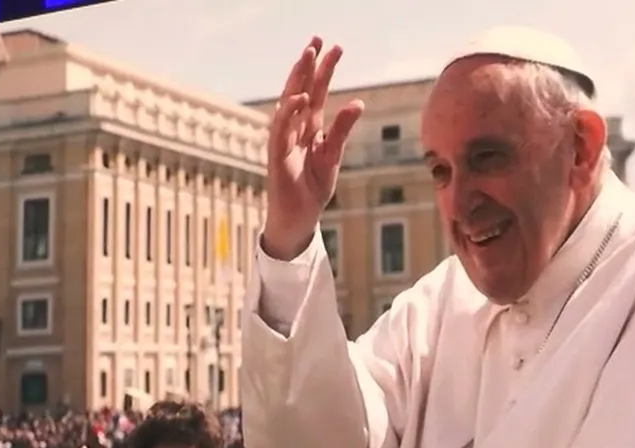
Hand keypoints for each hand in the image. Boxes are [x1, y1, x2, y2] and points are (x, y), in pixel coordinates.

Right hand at [261, 38, 363, 260]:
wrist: (298, 220)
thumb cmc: (312, 189)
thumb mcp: (333, 156)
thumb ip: (341, 130)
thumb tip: (358, 103)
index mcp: (310, 129)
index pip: (317, 92)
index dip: (324, 70)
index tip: (333, 47)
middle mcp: (295, 130)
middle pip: (302, 90)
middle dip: (308, 65)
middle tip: (317, 40)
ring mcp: (284, 141)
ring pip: (289, 103)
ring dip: (298, 79)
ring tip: (308, 56)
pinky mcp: (277, 156)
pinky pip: (281, 130)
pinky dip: (288, 112)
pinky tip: (299, 96)